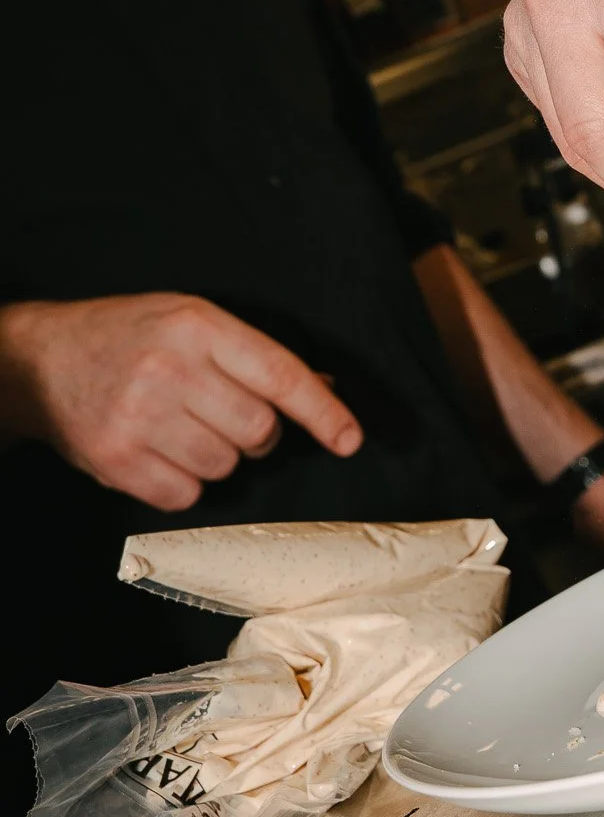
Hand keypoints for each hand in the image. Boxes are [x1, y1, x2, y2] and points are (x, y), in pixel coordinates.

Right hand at [0, 293, 362, 511]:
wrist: (41, 359)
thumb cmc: (129, 337)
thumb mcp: (191, 321)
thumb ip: (254, 355)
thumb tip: (326, 387)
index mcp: (198, 326)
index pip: (280, 374)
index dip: (323, 411)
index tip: (350, 439)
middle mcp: (171, 369)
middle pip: (259, 430)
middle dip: (256, 435)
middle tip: (224, 417)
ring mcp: (140, 415)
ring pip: (225, 466)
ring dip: (217, 458)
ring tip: (182, 430)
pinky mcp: (116, 458)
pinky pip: (185, 495)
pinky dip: (182, 484)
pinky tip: (159, 454)